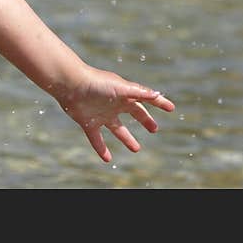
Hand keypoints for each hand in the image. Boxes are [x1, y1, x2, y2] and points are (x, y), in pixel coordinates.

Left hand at [55, 65, 175, 161]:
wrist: (71, 85)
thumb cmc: (97, 83)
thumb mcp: (120, 88)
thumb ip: (138, 92)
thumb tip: (157, 94)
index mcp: (124, 94)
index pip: (145, 99)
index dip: (159, 103)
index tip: (171, 108)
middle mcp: (114, 104)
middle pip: (133, 113)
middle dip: (145, 120)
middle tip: (154, 129)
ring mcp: (102, 114)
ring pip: (117, 129)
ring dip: (127, 138)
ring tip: (137, 149)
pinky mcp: (89, 123)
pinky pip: (97, 139)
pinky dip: (102, 148)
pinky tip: (107, 158)